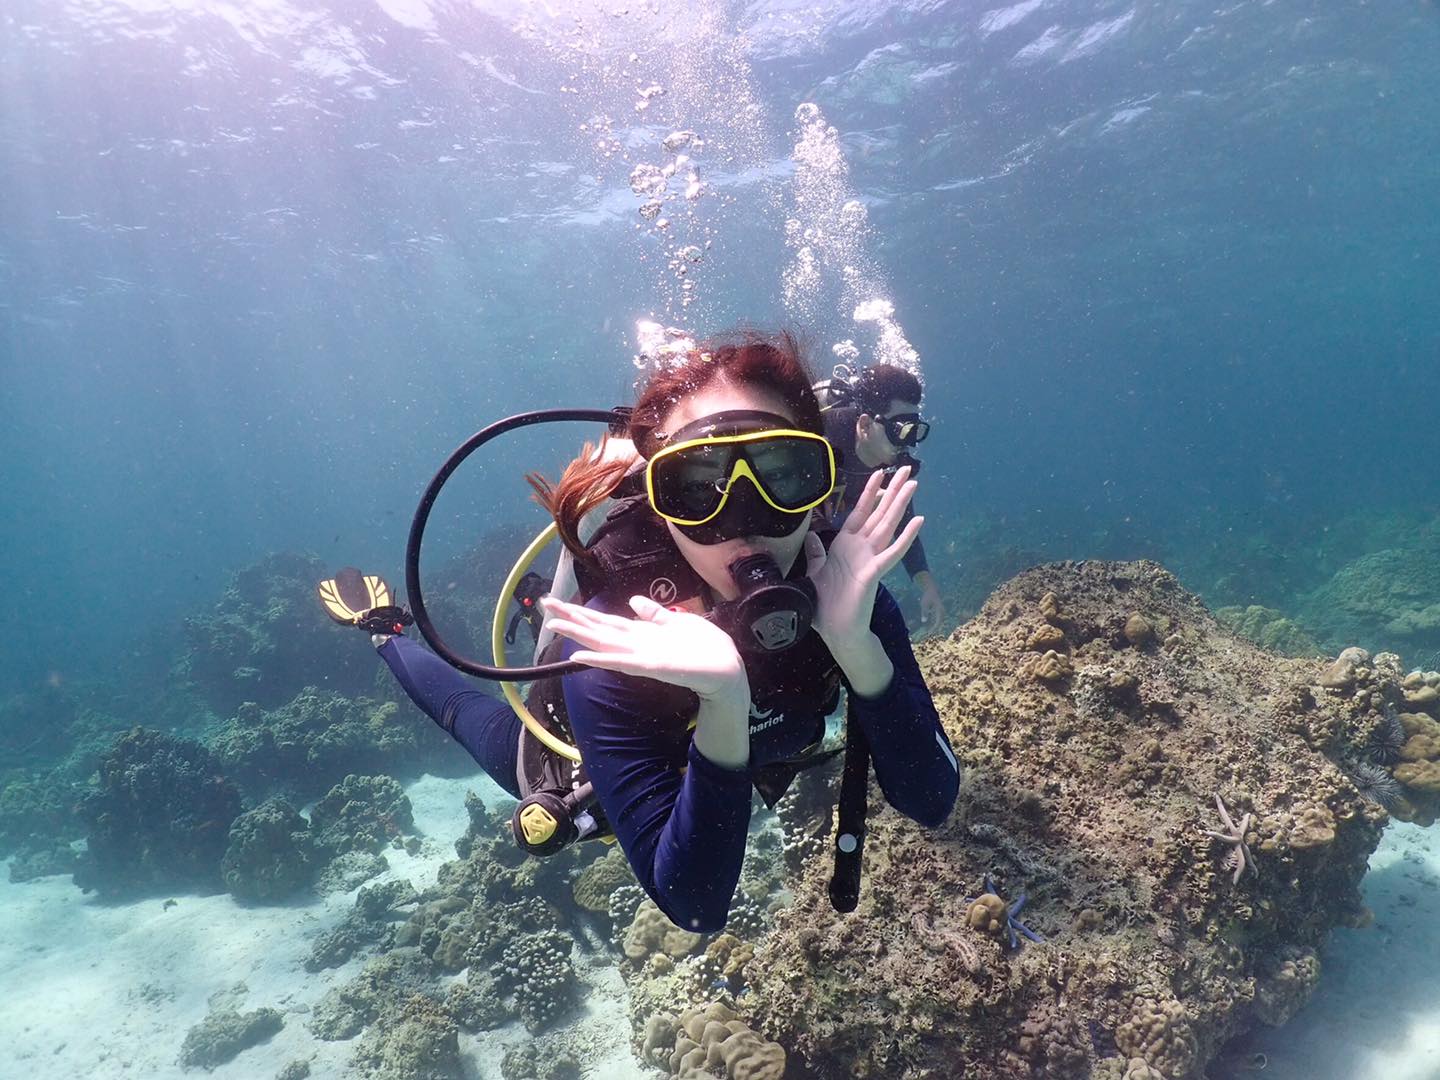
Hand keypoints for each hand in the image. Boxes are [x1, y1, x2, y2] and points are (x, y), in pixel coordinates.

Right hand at [539, 595, 749, 704]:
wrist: (725, 670)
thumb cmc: (703, 648)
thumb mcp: (676, 622)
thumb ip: (653, 614)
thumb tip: (632, 602)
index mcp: (641, 633)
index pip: (605, 620)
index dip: (582, 611)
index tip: (558, 601)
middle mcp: (635, 645)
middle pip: (597, 628)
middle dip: (571, 617)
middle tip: (544, 605)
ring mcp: (640, 657)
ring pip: (603, 642)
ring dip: (578, 634)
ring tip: (554, 624)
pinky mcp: (650, 667)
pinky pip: (621, 661)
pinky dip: (601, 658)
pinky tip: (581, 655)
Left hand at [806, 465, 923, 652]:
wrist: (835, 631)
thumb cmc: (825, 606)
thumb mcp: (815, 574)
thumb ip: (816, 554)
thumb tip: (811, 535)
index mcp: (846, 546)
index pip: (859, 512)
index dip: (869, 492)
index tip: (879, 473)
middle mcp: (861, 548)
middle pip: (879, 513)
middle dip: (892, 491)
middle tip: (907, 469)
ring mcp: (870, 558)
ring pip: (888, 525)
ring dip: (900, 505)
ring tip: (914, 484)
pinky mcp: (874, 572)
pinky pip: (892, 552)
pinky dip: (905, 537)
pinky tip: (919, 521)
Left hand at [917, 579, 945, 638]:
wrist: (931, 590)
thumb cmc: (927, 597)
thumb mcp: (924, 604)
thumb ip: (924, 612)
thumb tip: (923, 621)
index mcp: (939, 609)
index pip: (938, 621)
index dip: (935, 628)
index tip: (930, 632)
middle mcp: (942, 611)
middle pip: (940, 623)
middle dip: (935, 629)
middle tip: (928, 634)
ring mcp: (941, 612)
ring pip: (940, 622)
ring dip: (935, 627)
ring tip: (929, 632)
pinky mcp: (939, 612)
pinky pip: (938, 620)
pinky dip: (934, 624)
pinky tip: (929, 628)